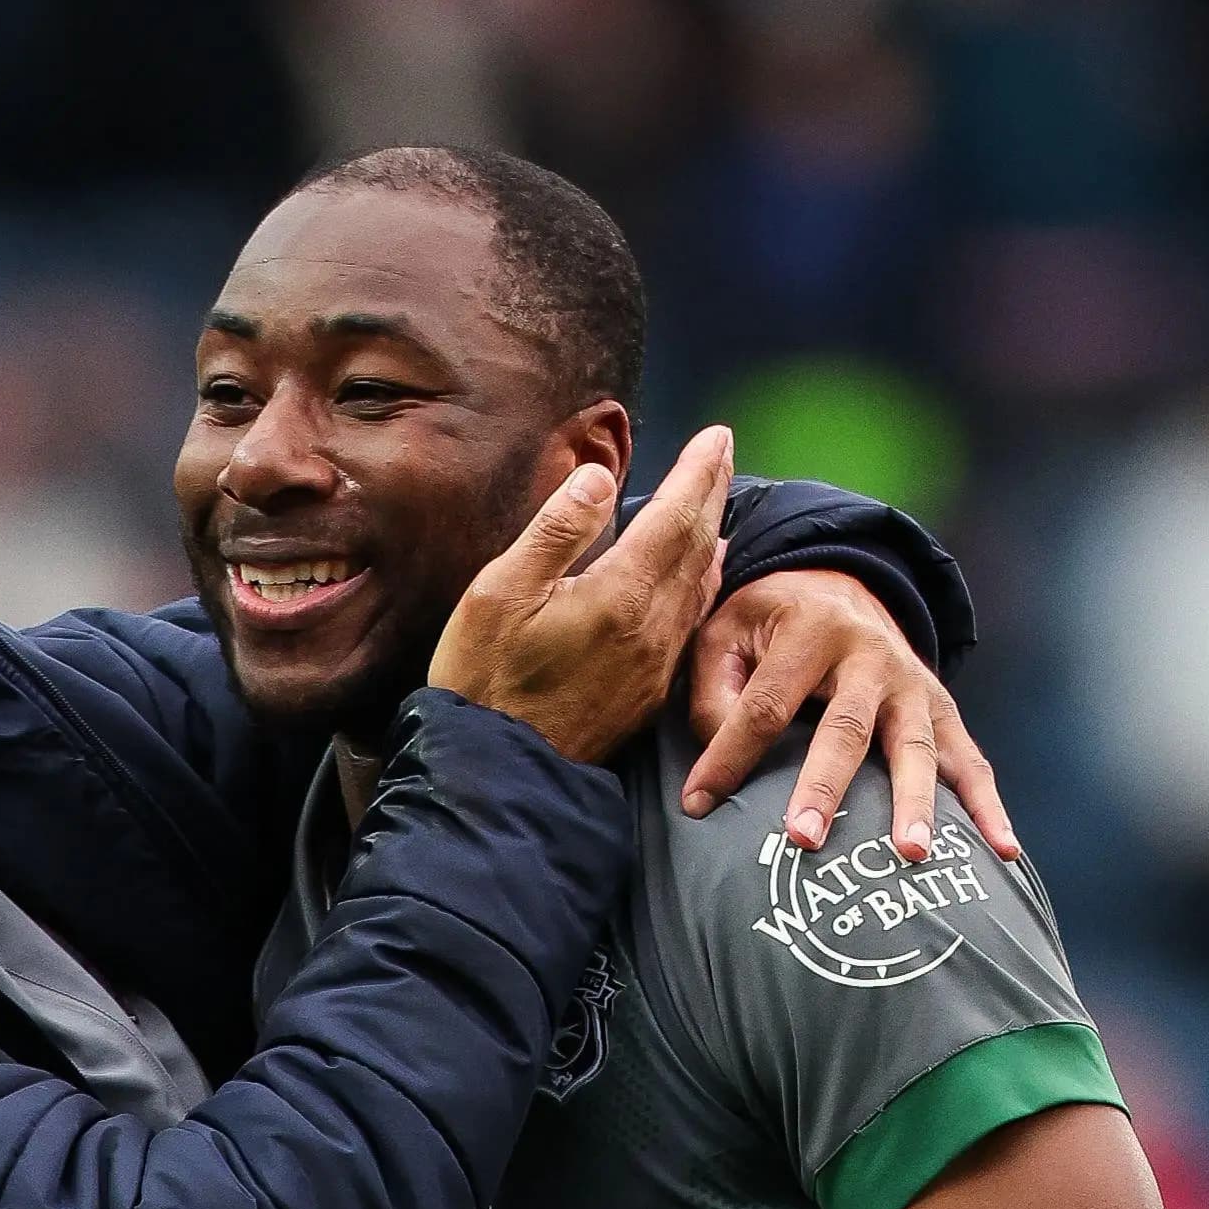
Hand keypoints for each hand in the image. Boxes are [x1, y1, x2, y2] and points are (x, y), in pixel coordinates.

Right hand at [429, 426, 733, 764]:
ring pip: (700, 584)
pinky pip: (690, 621)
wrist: (497, 773)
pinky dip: (703, 582)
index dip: (696, 472)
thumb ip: (556, 531)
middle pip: (698, 546)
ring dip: (713, 535)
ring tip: (718, 500)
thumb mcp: (500, 592)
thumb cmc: (484, 680)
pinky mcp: (647, 693)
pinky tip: (703, 573)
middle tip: (724, 452)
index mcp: (618, 595)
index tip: (715, 436)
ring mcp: (654, 664)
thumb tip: (599, 477)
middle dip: (712, 493)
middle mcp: (651, 628)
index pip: (674, 518)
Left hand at [680, 571, 1021, 861]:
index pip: (765, 704)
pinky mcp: (942, 709)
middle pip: (845, 726)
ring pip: (915, 746)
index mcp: (811, 629)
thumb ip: (714, 691)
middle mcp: (870, 654)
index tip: (699, 805)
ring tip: (911, 853)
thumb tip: (721, 761)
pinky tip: (1002, 850)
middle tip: (804, 840)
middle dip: (824, 786)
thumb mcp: (726, 632)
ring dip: (915, 802)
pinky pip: (970, 760)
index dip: (730, 756)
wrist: (840, 583)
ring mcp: (913, 684)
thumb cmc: (770, 623)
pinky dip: (988, 805)